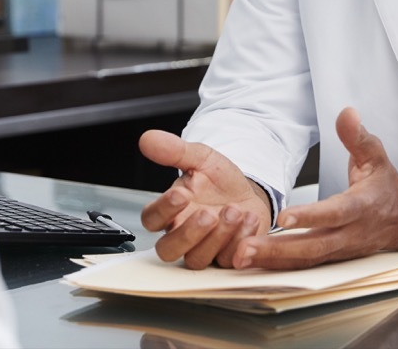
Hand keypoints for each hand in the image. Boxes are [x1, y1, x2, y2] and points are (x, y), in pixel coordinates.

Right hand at [138, 130, 271, 268]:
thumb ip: (175, 151)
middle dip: (188, 234)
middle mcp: (182, 234)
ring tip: (235, 210)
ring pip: (197, 258)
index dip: (163, 210)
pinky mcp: (225, 258)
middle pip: (168, 250)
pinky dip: (239, 241)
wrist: (250, 193)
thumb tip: (147, 138)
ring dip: (217, 237)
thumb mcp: (201, 158)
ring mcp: (203, 250)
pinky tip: (249, 220)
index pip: (151, 218)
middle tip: (208, 214)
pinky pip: (227, 260)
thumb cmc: (219, 180)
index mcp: (170, 211)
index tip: (181, 194)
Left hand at [232, 107, 397, 269]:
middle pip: (314, 246)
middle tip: (246, 247)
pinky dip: (278, 267)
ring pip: (305, 261)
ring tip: (241, 257)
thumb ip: (358, 137)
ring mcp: (340, 250)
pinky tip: (252, 262)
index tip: (284, 217)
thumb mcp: (376, 155)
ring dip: (272, 261)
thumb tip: (347, 113)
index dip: (311, 216)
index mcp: (361, 206)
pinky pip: (304, 266)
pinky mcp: (331, 258)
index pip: (335, 213)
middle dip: (279, 249)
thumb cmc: (385, 185)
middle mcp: (350, 233)